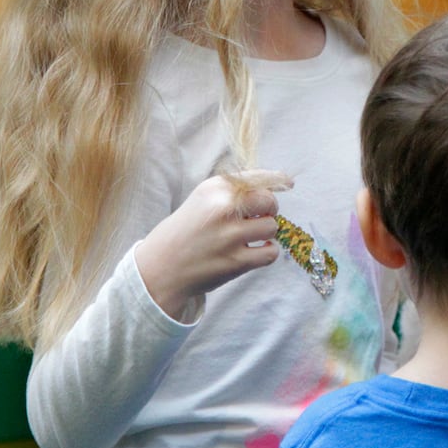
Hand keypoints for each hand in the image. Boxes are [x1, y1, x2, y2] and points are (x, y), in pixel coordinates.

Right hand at [135, 170, 292, 318]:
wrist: (159, 269)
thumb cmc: (183, 232)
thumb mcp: (202, 200)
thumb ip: (233, 192)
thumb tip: (276, 183)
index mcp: (214, 189)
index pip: (257, 178)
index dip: (277, 180)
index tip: (288, 183)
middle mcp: (223, 209)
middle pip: (269, 201)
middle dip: (270, 209)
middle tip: (259, 217)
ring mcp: (230, 236)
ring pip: (272, 227)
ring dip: (266, 232)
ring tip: (250, 236)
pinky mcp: (236, 261)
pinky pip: (271, 252)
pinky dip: (267, 252)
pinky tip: (256, 250)